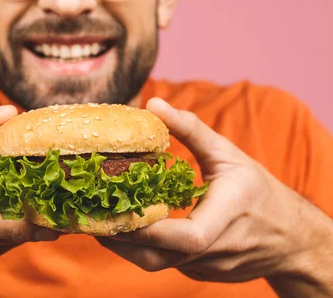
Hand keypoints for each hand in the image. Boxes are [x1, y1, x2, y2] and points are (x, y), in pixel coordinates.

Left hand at [97, 98, 331, 286]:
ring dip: (124, 246)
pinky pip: (164, 264)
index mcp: (227, 217)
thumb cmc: (259, 192)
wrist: (290, 239)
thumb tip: (153, 103)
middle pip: (158, 258)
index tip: (114, 210)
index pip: (187, 236)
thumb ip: (190, 129)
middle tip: (87, 215)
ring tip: (96, 221)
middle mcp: (216, 250)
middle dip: (119, 239)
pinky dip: (141, 248)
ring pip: (155, 265)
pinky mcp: (199, 272)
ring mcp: (206, 267)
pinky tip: (124, 229)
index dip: (149, 228)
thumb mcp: (228, 154)